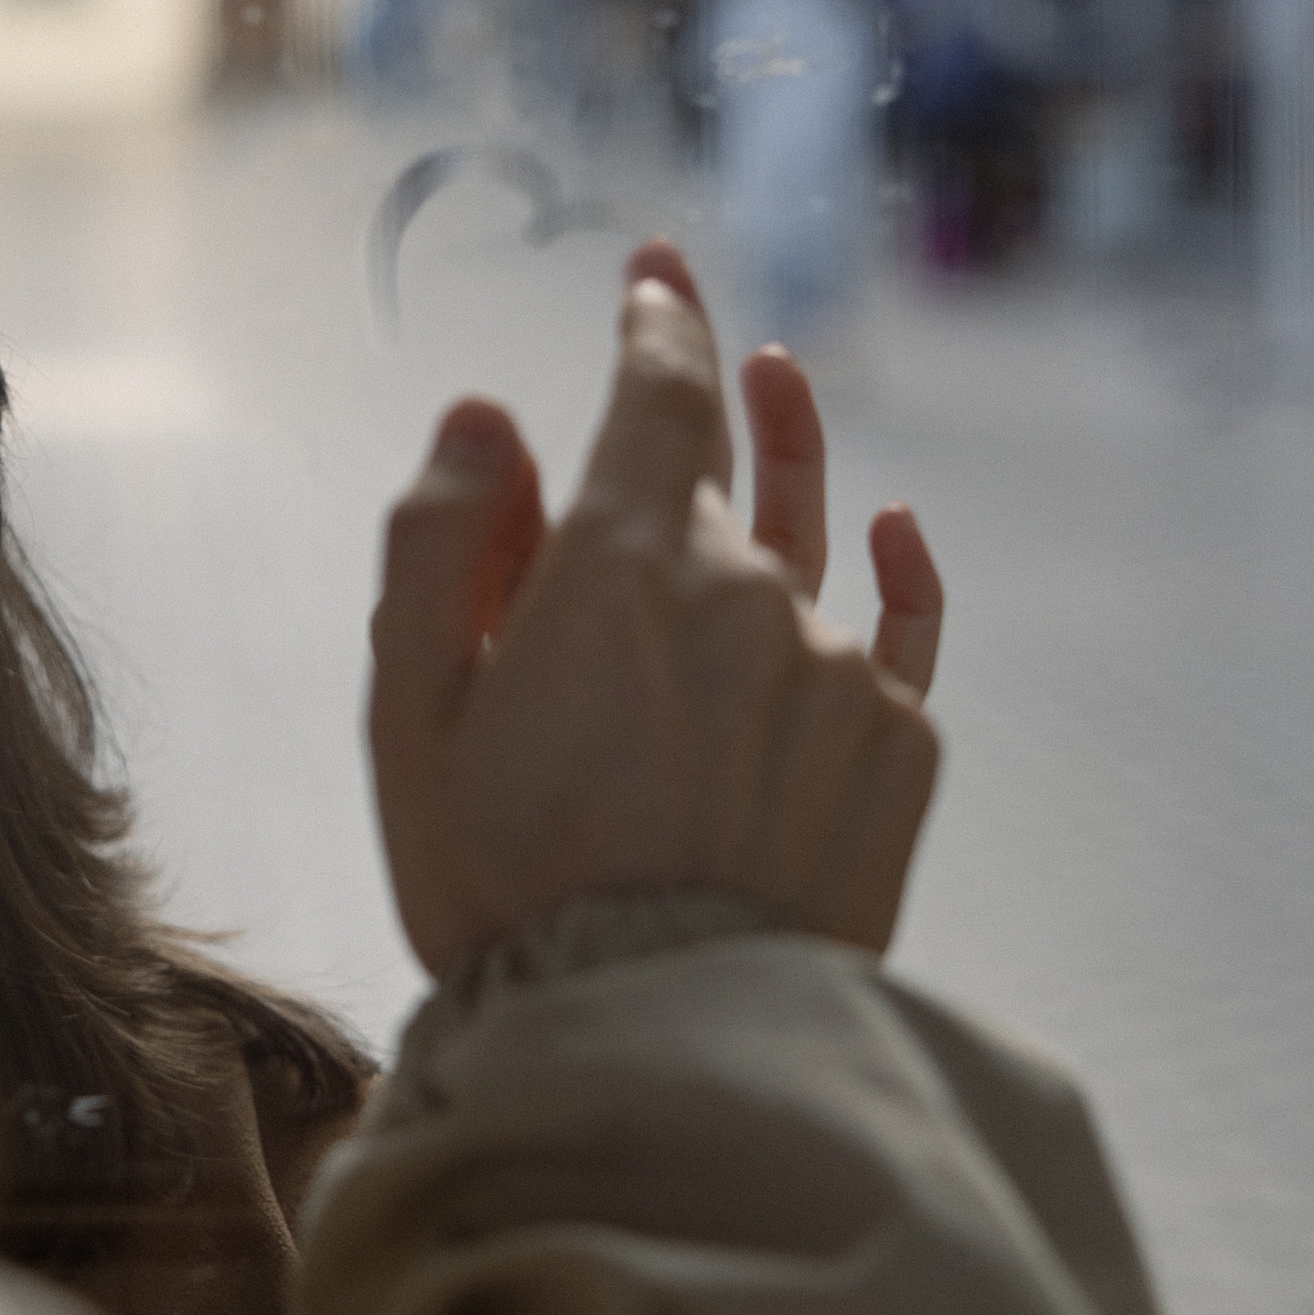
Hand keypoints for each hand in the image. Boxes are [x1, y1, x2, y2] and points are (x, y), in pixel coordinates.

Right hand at [371, 248, 940, 978]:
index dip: (658, 318)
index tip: (655, 271)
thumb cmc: (505, 886)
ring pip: (803, 555)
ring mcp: (838, 672)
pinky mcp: (897, 753)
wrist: (656, 1043)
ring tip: (781, 393)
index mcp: (623, 566)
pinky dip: (896, 574)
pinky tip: (894, 531)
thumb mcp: (414, 715)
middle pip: (724, 477)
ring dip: (789, 467)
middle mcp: (750, 593)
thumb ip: (440, 546)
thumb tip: (489, 419)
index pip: (660, 390)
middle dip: (696, 415)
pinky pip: (899, 638)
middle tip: (692, 354)